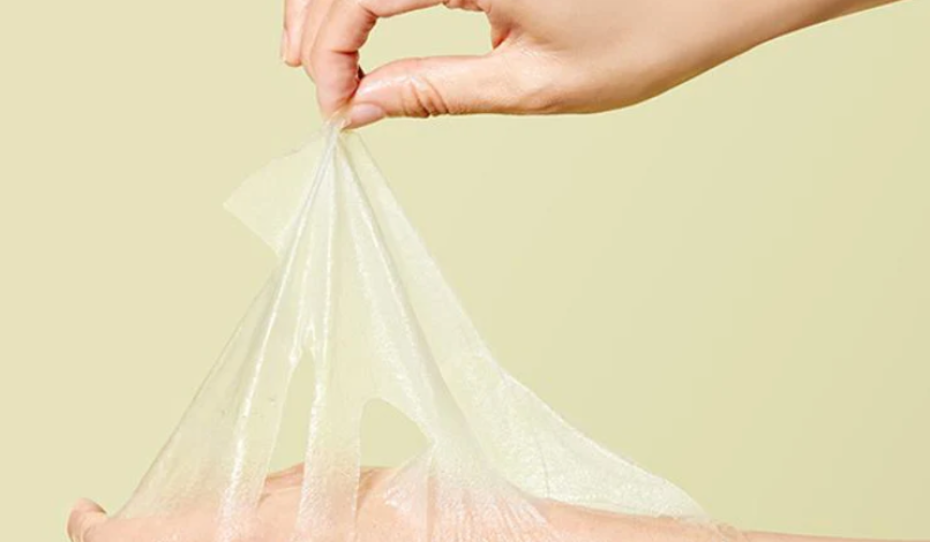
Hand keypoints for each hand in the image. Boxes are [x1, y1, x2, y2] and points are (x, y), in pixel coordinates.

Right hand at [282, 0, 890, 126]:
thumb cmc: (646, 33)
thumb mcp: (532, 83)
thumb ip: (436, 90)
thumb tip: (364, 108)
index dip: (330, 52)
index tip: (335, 109)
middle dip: (317, 19)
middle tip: (316, 83)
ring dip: (340, 1)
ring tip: (334, 59)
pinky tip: (371, 22)